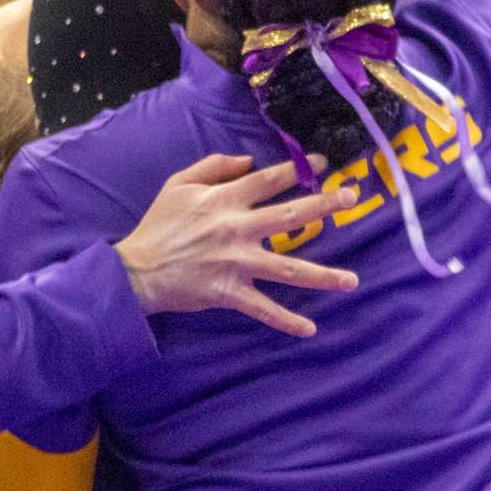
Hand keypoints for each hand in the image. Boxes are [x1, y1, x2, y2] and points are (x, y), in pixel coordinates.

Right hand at [117, 155, 358, 336]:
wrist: (138, 270)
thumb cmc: (159, 224)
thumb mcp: (179, 183)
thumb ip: (214, 166)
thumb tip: (249, 161)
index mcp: (224, 199)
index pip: (269, 180)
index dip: (297, 169)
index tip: (322, 162)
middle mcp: (236, 229)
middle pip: (290, 216)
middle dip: (325, 206)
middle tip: (352, 197)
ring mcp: (236, 263)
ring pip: (288, 269)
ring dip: (323, 275)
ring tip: (352, 280)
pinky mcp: (229, 292)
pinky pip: (263, 309)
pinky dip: (286, 321)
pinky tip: (310, 329)